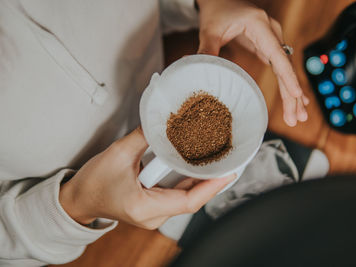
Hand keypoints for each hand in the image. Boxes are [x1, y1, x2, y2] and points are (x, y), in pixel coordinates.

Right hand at [60, 127, 235, 228]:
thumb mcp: (118, 154)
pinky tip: (198, 169)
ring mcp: (155, 215)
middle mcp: (153, 217)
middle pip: (191, 200)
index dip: (212, 187)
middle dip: (212, 181)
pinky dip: (190, 184)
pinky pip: (179, 197)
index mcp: (144, 207)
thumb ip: (144, 136)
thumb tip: (162, 119)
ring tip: (219, 163)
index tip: (229, 172)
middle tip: (229, 161)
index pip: (188, 201)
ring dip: (202, 182)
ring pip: (187, 199)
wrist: (79, 199)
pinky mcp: (154, 209)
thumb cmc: (93, 182)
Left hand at [196, 0, 308, 126]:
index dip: (288, 76)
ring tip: (298, 116)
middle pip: (285, 66)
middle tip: (296, 118)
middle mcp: (271, 31)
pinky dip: (287, 84)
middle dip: (292, 94)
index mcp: (260, 25)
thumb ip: (206, 48)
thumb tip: (195, 66)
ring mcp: (272, 38)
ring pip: (285, 69)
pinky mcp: (268, 46)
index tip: (296, 95)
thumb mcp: (210, 29)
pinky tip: (295, 99)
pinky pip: (280, 67)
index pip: (277, 54)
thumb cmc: (216, 10)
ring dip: (292, 93)